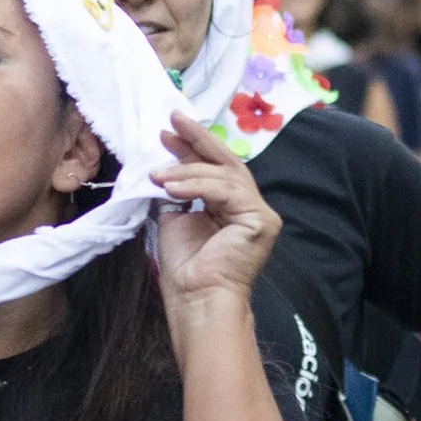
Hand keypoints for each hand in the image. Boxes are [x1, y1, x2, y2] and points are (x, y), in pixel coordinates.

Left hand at [152, 111, 279, 313]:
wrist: (197, 298)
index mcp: (230, 206)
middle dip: (197, 140)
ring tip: (159, 175)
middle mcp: (250, 206)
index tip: (167, 132)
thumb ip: (176, 192)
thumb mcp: (174, 217)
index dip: (191, 147)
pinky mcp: (261, 220)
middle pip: (226, 163)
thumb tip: (162, 166)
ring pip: (224, 176)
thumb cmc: (186, 268)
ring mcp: (260, 213)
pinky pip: (227, 192)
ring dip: (188, 170)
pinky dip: (198, 186)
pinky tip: (172, 188)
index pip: (214, 168)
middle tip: (173, 122)